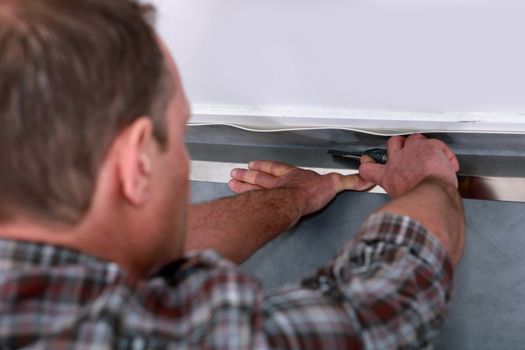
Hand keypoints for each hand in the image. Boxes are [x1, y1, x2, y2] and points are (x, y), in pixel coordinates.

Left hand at [229, 161, 372, 215]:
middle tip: (234, 173)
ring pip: (252, 187)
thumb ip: (349, 181)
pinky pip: (252, 199)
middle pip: (259, 178)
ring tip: (230, 182)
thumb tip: (365, 178)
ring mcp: (269, 194)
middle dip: (247, 176)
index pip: (276, 168)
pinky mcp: (265, 204)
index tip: (254, 163)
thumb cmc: (311, 193)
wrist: (297, 202)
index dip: (265, 166)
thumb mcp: (334, 184)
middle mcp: (278, 184)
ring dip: (242, 185)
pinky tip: (234, 198)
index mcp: (292, 176)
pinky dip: (243, 197)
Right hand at [359, 134, 459, 197]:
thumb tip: (409, 200)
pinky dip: (444, 153)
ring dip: (423, 145)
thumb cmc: (419, 202)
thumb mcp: (402, 200)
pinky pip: (437, 144)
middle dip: (400, 144)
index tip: (368, 164)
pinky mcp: (427, 147)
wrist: (430, 197)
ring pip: (414, 138)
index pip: (368, 169)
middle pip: (393, 143)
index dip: (368, 165)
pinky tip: (448, 163)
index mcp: (389, 177)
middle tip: (409, 152)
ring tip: (432, 156)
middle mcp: (397, 162)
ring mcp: (411, 151)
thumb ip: (402, 193)